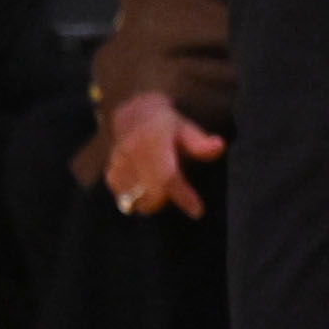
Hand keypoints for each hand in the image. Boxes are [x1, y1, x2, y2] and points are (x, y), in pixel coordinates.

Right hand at [101, 91, 223, 218]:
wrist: (134, 117)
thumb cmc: (168, 126)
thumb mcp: (188, 128)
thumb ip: (201, 142)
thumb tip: (219, 147)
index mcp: (152, 142)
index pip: (167, 176)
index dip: (182, 196)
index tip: (197, 211)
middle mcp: (131, 154)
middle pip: (150, 195)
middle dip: (166, 199)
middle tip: (178, 190)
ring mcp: (117, 165)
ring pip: (137, 200)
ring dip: (152, 199)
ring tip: (161, 182)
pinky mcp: (109, 175)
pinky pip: (126, 198)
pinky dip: (137, 197)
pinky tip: (146, 183)